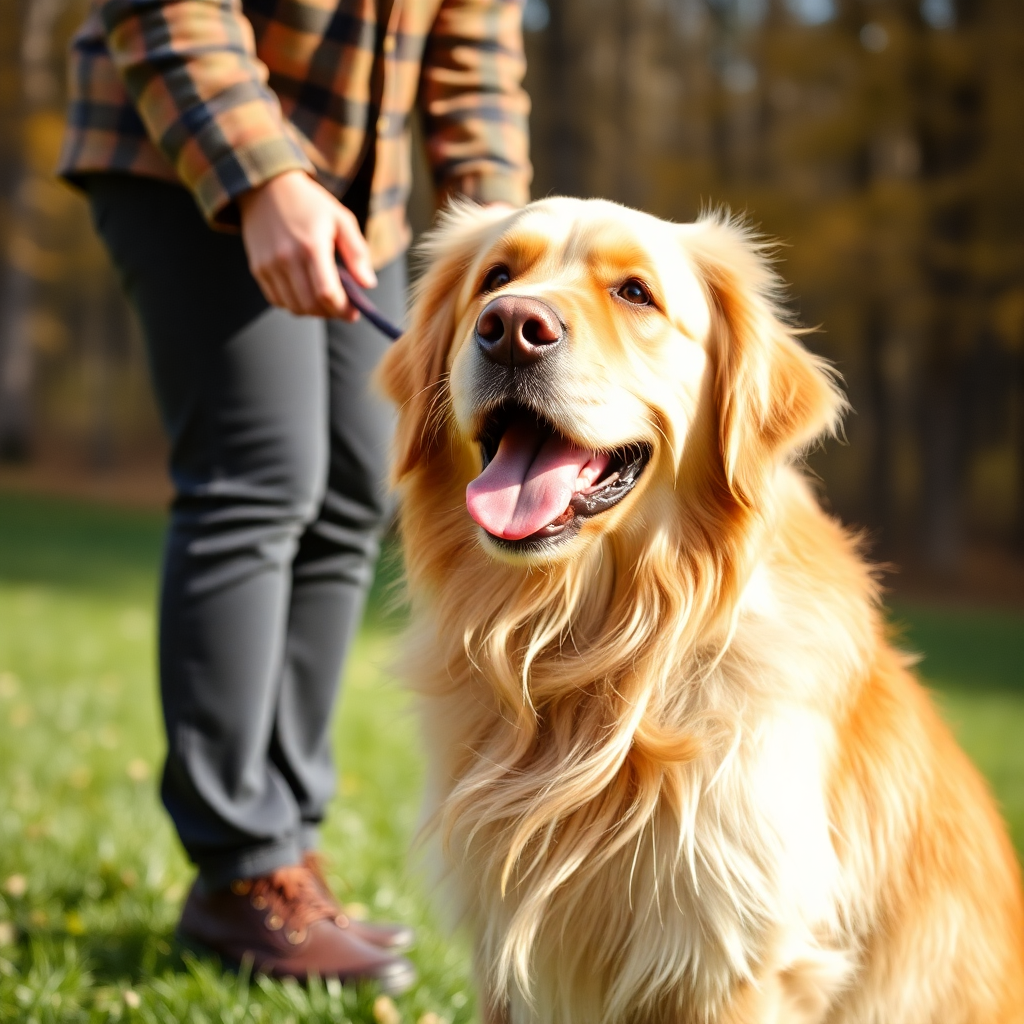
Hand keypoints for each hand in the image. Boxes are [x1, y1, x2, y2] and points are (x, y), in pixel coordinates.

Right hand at [239, 170, 376, 318]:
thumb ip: (357, 253)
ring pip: (293, 307)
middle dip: (330, 313)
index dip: (343, 309)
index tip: (354, 313)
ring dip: (313, 311)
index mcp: (312, 246)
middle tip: (342, 309)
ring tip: (325, 301)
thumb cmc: (310, 204)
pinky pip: (277, 300)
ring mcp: (269, 265)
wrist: (266, 188)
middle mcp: (287, 258)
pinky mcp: (257, 269)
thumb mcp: (341, 220)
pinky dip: (294, 304)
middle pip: (310, 305)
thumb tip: (368, 284)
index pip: (326, 293)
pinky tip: (305, 293)